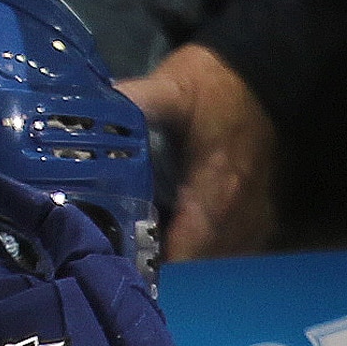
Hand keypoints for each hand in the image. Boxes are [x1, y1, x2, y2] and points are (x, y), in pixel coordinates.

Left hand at [120, 42, 279, 258]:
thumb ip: (133, 103)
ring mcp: (253, 214)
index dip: (156, 268)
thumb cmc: (212, 84)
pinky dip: (207, 257)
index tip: (119, 272)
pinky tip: (176, 251)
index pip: (188, 250)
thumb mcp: (170, 88)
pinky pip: (234, 250)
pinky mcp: (258, 210)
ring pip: (220, 262)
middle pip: (203, 265)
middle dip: (166, 274)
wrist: (263, 71)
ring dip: (189, 269)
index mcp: (216, 191)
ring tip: (144, 267)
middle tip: (121, 272)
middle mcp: (240, 212)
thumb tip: (83, 111)